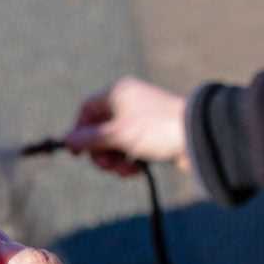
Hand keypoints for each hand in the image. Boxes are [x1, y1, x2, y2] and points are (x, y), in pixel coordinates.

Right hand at [65, 76, 188, 175]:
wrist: (198, 137)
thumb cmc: (155, 129)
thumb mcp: (117, 135)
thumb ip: (89, 138)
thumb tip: (66, 140)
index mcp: (118, 93)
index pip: (87, 110)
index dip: (79, 131)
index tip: (77, 153)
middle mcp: (128, 102)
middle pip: (99, 129)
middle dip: (100, 151)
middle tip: (106, 165)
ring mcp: (141, 119)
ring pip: (115, 143)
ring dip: (114, 160)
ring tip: (125, 170)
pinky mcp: (153, 135)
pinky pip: (130, 149)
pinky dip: (129, 161)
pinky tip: (136, 170)